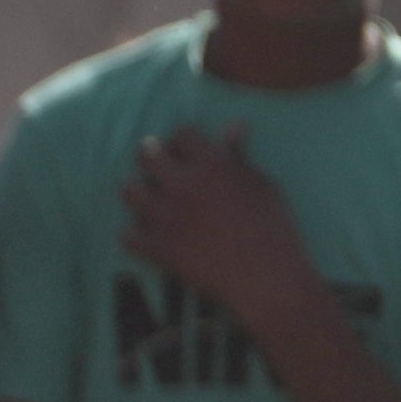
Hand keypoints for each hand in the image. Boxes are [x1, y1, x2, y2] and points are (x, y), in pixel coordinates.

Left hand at [119, 127, 331, 349]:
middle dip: (151, 156)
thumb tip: (232, 125)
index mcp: (212, 164)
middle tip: (158, 165)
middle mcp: (184, 184)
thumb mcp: (261, 183)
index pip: (182, 134)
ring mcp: (167, 217)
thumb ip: (239, 156)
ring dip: (138, 191)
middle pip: (148, 156)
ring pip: (131, 191)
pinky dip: (135, 234)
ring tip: (149, 198)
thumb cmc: (272, 224)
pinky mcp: (159, 248)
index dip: (183, 140)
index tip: (185, 150)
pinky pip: (128, 236)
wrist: (264, 276)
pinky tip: (147, 234)